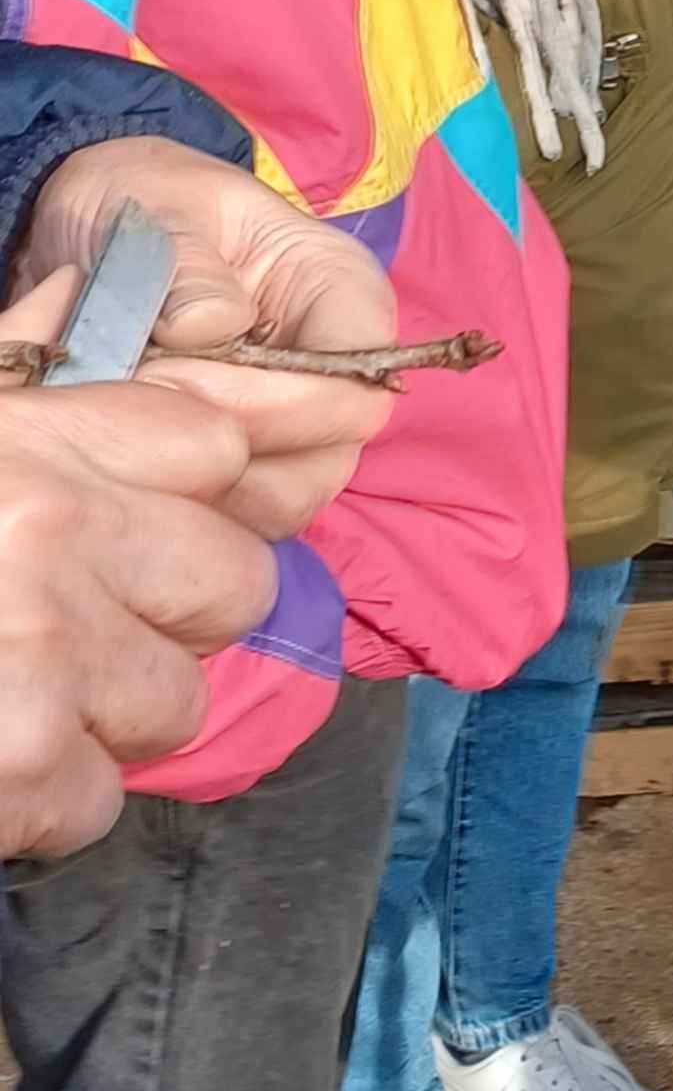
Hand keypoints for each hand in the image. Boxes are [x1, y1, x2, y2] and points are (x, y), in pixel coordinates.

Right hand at [0, 269, 279, 858]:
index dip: (184, 492)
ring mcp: (48, 660)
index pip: (212, 445)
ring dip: (109, 714)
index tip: (138, 520)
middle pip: (233, 581)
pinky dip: (45, 798)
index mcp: (31, 442)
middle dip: (172, 614)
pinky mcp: (27, 772)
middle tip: (88, 625)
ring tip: (20, 692)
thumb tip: (89, 292)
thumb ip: (15, 365)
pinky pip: (102, 797)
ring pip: (178, 701)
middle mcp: (55, 537)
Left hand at [13, 141, 399, 539]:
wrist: (102, 233)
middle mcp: (337, 369)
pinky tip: (128, 455)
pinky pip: (234, 515)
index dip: (282, 402)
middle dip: (226, 448)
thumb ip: (187, 264)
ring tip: (125, 430)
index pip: (362, 385)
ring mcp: (297, 426)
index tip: (180, 376)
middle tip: (133, 411)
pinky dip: (180, 501)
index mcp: (340, 291)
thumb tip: (211, 327)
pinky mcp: (251, 463)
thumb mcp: (157, 210)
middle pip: (325, 459)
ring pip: (281, 502)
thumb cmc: (146, 207)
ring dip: (200, 485)